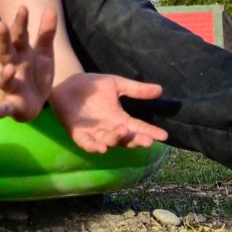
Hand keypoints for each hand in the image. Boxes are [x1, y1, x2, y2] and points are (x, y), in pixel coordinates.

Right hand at [0, 6, 55, 121]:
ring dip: (4, 75)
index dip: (21, 21)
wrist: (34, 102)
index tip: (23, 7)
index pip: (20, 34)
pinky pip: (4, 107)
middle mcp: (13, 66)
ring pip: (3, 79)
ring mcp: (11, 86)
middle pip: (5, 51)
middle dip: (2, 39)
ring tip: (8, 69)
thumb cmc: (36, 73)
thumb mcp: (45, 53)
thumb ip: (46, 33)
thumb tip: (50, 9)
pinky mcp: (13, 104)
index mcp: (21, 52)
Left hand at [49, 73, 167, 153]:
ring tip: (124, 132)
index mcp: (120, 119)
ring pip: (108, 141)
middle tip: (148, 141)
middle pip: (126, 139)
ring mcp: (94, 133)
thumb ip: (136, 89)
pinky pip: (87, 144)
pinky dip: (94, 147)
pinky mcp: (78, 134)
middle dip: (136, 140)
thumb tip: (160, 89)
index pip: (138, 128)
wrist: (67, 82)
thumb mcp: (117, 84)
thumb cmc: (93, 86)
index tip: (164, 135)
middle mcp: (109, 129)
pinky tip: (102, 148)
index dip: (150, 132)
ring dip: (116, 139)